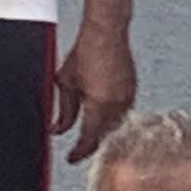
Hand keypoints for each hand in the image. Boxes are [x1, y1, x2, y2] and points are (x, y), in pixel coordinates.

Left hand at [53, 24, 135, 163]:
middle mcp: (117, 103)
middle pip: (104, 135)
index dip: (79, 152)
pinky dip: (111, 118)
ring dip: (102, 130)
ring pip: (115, 125)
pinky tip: (102, 114)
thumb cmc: (86, 51)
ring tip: (89, 132)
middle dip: (90, 142)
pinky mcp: (132, 89)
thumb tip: (57, 129)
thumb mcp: (65, 83)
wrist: (106, 32)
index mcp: (99, 104)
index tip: (71, 158)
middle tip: (78, 148)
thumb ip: (63, 111)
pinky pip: (122, 112)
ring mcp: (128, 96)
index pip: (89, 139)